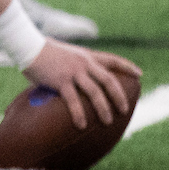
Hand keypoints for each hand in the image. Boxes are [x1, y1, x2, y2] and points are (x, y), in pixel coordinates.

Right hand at [20, 40, 141, 129]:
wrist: (28, 45)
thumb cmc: (42, 51)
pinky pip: (73, 100)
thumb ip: (73, 67)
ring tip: (107, 121)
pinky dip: (79, 113)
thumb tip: (74, 82)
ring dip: (103, 108)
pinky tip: (82, 125)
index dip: (127, 67)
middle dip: (119, 96)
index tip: (140, 74)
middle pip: (109, 80)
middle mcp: (84, 63)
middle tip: (124, 110)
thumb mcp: (65, 54)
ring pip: (95, 92)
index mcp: (86, 55)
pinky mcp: (61, 80)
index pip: (112, 59)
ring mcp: (74, 71)